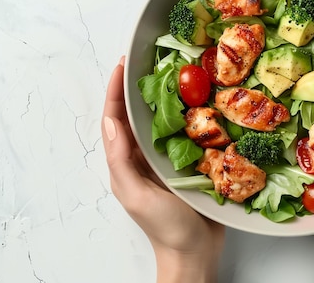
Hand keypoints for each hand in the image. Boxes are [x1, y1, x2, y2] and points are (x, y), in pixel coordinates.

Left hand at [102, 57, 224, 282]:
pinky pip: (187, 133)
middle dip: (141, 87)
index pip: (115, 119)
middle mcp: (144, 156)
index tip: (122, 64)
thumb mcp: (136, 195)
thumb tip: (112, 121)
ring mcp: (166, 159)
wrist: (195, 253)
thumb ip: (121, 160)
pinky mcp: (189, 163)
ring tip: (176, 72)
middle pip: (138, 114)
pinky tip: (202, 101)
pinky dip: (190, 115)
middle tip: (152, 60)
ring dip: (166, 97)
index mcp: (126, 161)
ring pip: (162, 121)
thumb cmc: (165, 229)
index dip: (115, 91)